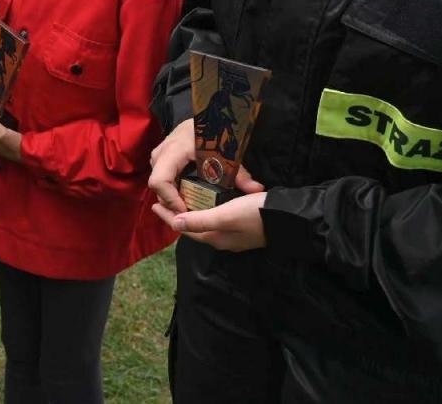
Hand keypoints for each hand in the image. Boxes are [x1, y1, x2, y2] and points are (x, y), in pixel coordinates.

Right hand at [147, 118, 269, 248]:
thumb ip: (241, 174)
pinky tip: (188, 193)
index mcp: (174, 150)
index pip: (159, 181)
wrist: (211, 112)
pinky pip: (162, 176)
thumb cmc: (216, 130)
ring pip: (158, 181)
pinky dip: (172, 187)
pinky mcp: (164, 155)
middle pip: (157, 185)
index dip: (170, 199)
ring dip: (171, 195)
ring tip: (190, 204)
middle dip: (171, 201)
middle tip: (190, 212)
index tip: (187, 210)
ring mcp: (160, 153)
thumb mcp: (228, 153)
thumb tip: (256, 190)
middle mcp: (162, 152)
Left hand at [152, 184, 267, 251]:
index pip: (185, 229)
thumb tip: (174, 224)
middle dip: (177, 216)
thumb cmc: (254, 214)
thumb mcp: (224, 215)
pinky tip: (206, 204)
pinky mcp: (243, 228)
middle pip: (193, 228)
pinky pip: (216, 221)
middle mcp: (222, 240)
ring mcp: (234, 236)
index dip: (168, 218)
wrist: (288, 219)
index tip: (154, 205)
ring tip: (180, 202)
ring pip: (205, 225)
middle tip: (163, 202)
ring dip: (191, 215)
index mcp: (215, 238)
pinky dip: (205, 213)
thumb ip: (200, 221)